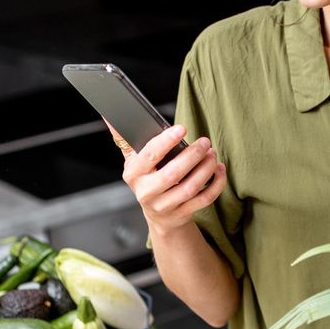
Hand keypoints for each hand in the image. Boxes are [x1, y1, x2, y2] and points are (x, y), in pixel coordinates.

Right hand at [105, 121, 226, 232]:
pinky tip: (219, 170)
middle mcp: (146, 192)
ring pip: (190, 188)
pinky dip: (216, 184)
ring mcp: (164, 206)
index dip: (166, 141)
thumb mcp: (133, 159)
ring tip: (212, 154)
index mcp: (133, 174)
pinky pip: (204, 199)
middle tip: (205, 142)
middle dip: (192, 155)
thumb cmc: (148, 178)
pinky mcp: (182, 214)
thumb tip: (109, 114)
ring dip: (206, 169)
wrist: (158, 214)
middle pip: (172, 174)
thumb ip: (125, 137)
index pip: (149, 155)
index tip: (182, 129)